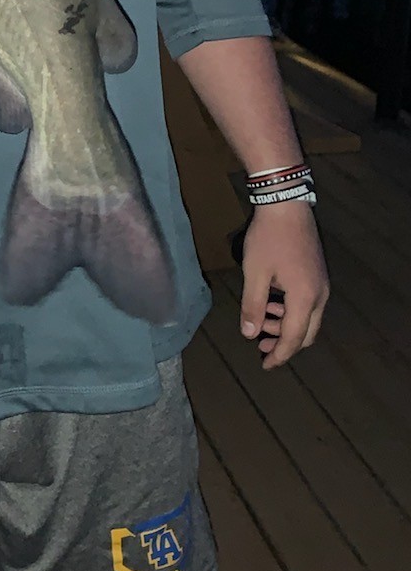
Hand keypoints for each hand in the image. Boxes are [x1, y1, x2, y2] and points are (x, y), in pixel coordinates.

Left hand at [240, 198, 328, 369]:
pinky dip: (292, 311)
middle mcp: (319, 294)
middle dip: (285, 344)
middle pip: (306, 332)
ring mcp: (322, 283)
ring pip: (309, 318)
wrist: (287, 205)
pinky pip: (309, 303)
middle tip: (262, 348)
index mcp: (305, 298)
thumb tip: (249, 334)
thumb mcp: (254, 273)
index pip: (294, 338)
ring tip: (263, 323)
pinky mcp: (318, 273)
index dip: (279, 355)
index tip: (265, 365)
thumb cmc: (268, 239)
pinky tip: (274, 303)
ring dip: (287, 326)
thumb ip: (252, 306)